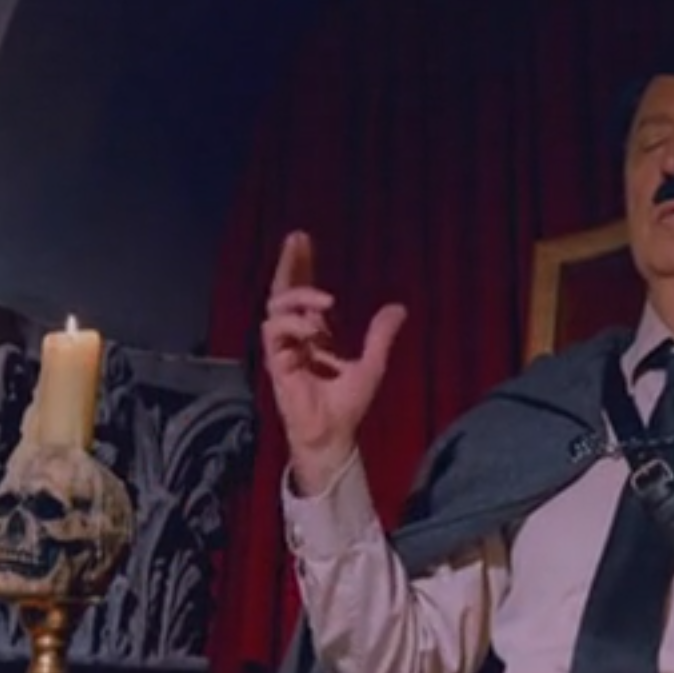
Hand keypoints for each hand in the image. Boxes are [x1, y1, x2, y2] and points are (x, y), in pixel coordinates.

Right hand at [260, 230, 406, 493]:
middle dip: (290, 263)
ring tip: (327, 299)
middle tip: (297, 238)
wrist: (334, 433)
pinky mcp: (276, 362)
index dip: (303, 265)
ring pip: (275, 307)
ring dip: (299, 296)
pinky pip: (274, 332)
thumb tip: (399, 307)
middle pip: (284, 290)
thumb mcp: (372, 364)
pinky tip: (315, 327)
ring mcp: (284, 348)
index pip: (304, 291)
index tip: (304, 240)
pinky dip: (294, 324)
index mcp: (314, 333)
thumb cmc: (348, 404)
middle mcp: (295, 336)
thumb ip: (381, 336)